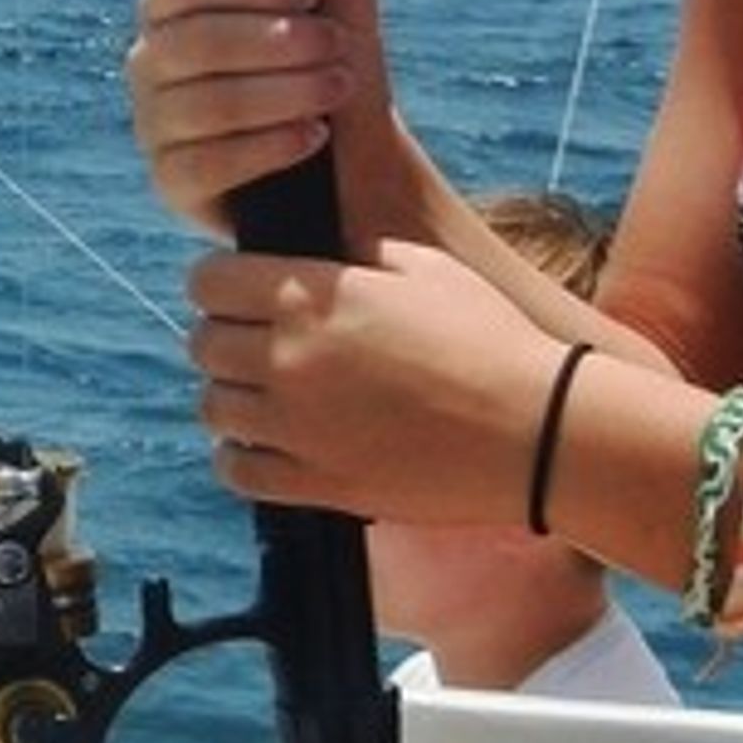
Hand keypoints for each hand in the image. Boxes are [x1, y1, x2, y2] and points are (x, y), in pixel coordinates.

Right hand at [128, 0, 389, 236]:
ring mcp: (154, 124)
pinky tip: (314, 136)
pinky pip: (208, 163)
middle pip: (194, 42)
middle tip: (338, 45)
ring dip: (288, 92)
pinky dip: (271, 146)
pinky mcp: (172, 181)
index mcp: (174, 6)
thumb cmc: (330, 60)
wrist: (350, 154)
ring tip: (338, 87)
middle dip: (280, 42)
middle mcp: (151, 63)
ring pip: (206, 105)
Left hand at [185, 236, 566, 526]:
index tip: (239, 292)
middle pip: (203, 344)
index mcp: (311, 297)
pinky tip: (274, 443)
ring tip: (271, 396)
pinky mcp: (313, 482)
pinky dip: (244, 455)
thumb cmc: (492, 340)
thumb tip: (310, 260)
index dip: (221, 282)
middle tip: (261, 344)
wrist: (540, 430)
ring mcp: (295, 426)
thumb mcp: (425, 269)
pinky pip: (236, 469)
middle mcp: (289, 359)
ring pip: (213, 407)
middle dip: (227, 337)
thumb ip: (352, 260)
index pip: (207, 281)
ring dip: (236, 397)